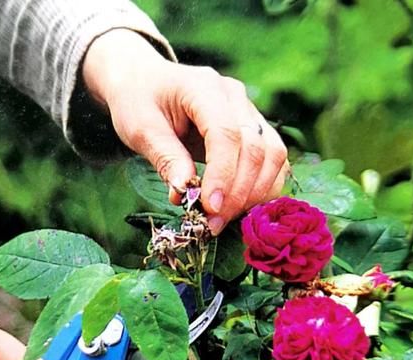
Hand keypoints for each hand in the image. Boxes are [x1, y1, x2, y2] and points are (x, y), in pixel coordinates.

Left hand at [83, 29, 288, 233]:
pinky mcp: (255, 129)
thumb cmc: (139, 101)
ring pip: (273, 155)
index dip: (222, 175)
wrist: (145, 82)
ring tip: (224, 219)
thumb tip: (183, 194)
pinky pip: (273, 161)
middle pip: (255, 148)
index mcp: (204, 87)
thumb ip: (166, 158)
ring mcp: (249, 111)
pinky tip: (240, 208)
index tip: (209, 208)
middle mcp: (234, 96)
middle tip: (214, 224)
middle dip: (238, 193)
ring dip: (255, 194)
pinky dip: (263, 188)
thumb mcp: (140, 129)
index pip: (226, 134)